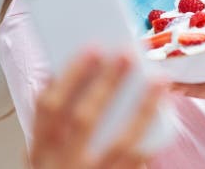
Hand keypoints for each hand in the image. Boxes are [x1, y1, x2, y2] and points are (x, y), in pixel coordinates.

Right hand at [27, 49, 164, 168]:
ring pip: (121, 141)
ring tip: (158, 79)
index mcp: (40, 153)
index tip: (92, 47)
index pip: (49, 108)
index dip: (71, 75)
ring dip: (142, 106)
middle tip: (126, 53)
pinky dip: (153, 135)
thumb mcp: (45, 157)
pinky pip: (138, 161)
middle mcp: (62, 166)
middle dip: (106, 83)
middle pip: (83, 118)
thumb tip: (66, 74)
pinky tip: (164, 112)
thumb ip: (54, 125)